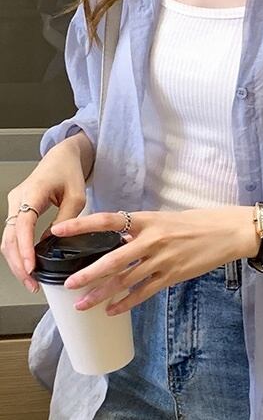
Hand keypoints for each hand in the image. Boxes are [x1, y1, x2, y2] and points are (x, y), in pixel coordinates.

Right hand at [1, 131, 93, 292]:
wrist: (62, 158)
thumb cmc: (69, 172)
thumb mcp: (77, 196)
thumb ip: (67, 219)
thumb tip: (55, 242)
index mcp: (32, 192)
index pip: (23, 225)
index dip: (24, 248)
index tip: (30, 267)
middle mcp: (18, 199)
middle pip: (9, 237)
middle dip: (18, 263)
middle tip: (32, 283)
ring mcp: (15, 205)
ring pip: (7, 239)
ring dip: (16, 261)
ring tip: (31, 280)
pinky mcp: (18, 211)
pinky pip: (13, 235)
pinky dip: (18, 252)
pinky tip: (29, 265)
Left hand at [49, 206, 260, 315]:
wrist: (228, 232)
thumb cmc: (198, 222)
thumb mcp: (167, 218)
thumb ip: (142, 229)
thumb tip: (118, 239)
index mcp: (149, 219)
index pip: (110, 220)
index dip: (83, 225)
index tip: (60, 230)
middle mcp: (153, 239)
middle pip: (114, 259)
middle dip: (89, 273)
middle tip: (68, 285)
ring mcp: (163, 259)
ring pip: (127, 280)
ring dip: (103, 294)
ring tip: (83, 305)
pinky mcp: (173, 275)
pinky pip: (145, 292)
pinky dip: (127, 302)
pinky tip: (112, 311)